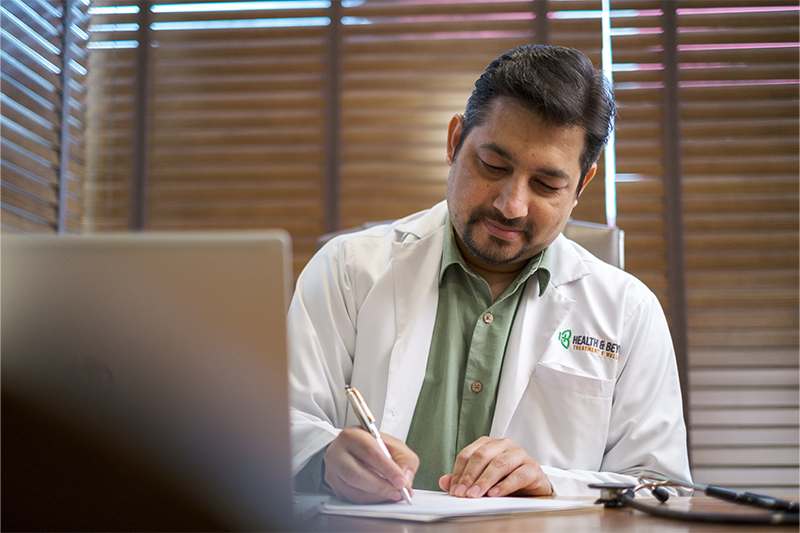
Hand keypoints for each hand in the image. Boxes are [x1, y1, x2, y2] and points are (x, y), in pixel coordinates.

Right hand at [323, 426, 418, 503]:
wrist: (349, 448)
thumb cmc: (370, 445)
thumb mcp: (391, 444)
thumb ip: (404, 458)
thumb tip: (405, 478)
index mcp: (352, 436)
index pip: (370, 452)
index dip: (388, 469)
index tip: (401, 481)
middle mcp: (338, 453)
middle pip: (357, 474)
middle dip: (382, 487)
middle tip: (398, 492)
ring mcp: (333, 471)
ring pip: (353, 490)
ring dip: (377, 496)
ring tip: (392, 495)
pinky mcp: (334, 486)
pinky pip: (352, 499)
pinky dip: (370, 501)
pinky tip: (381, 496)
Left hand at [438, 436, 552, 497]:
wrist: (533, 488)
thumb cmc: (506, 480)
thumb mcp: (482, 480)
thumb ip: (464, 479)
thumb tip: (444, 481)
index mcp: (488, 444)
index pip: (468, 454)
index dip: (459, 472)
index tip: (454, 489)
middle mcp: (503, 445)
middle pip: (482, 456)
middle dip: (470, 476)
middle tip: (463, 493)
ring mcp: (519, 454)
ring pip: (499, 463)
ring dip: (485, 481)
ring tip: (476, 494)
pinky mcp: (532, 468)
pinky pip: (518, 475)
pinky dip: (504, 485)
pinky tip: (495, 494)